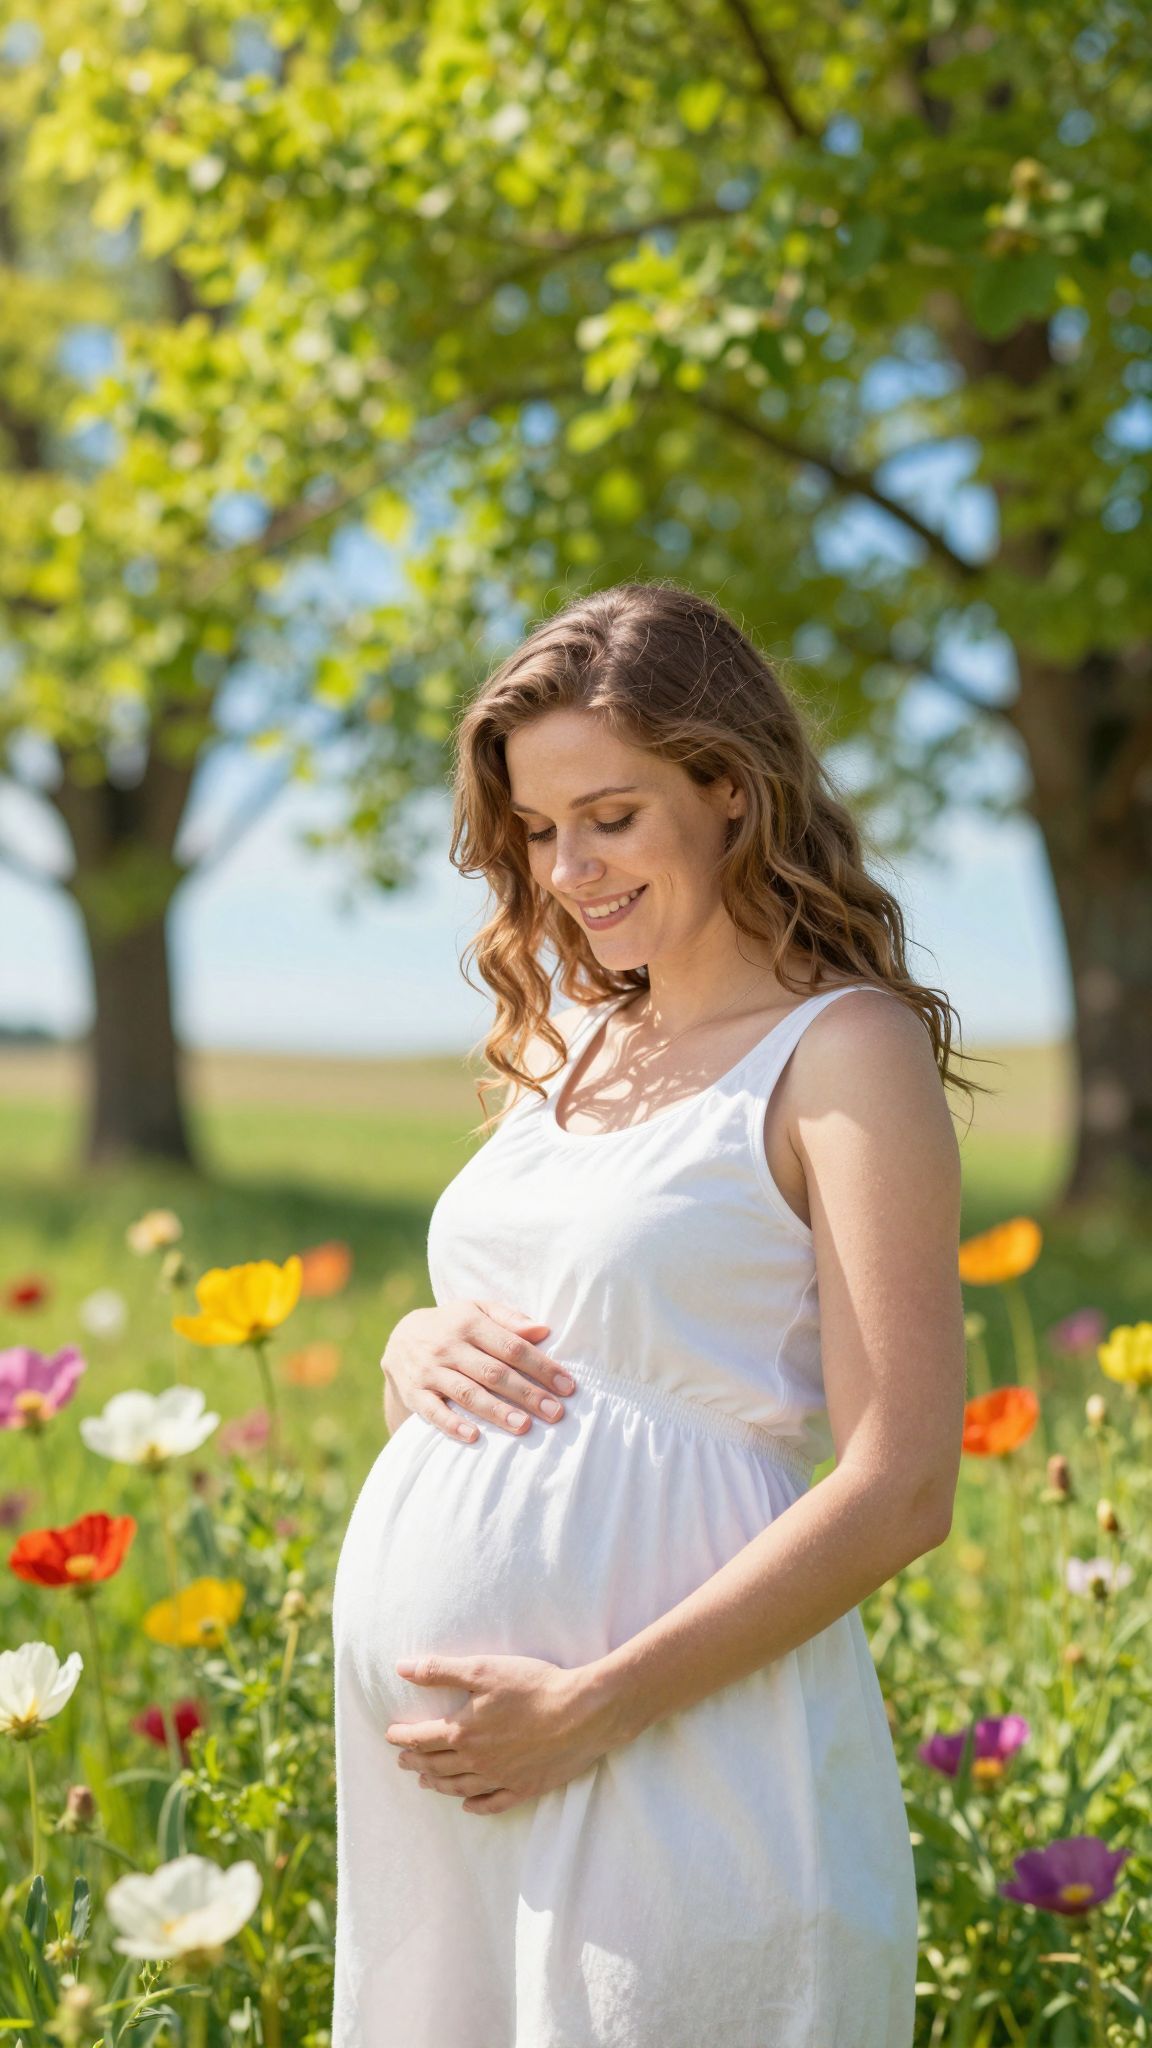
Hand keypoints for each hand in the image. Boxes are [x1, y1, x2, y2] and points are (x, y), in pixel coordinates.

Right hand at [380, 1299, 576, 1442]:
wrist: (400, 1339)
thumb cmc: (454, 1325)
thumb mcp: (478, 1310)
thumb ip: (510, 1318)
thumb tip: (543, 1330)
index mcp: (470, 1323)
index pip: (512, 1347)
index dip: (541, 1367)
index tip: (568, 1386)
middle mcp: (449, 1346)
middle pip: (494, 1372)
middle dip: (527, 1394)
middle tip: (555, 1413)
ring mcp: (430, 1371)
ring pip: (467, 1393)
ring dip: (496, 1411)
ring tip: (524, 1427)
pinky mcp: (414, 1393)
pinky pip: (433, 1411)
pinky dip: (452, 1424)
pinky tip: (474, 1436)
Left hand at [385, 1653, 613, 1814]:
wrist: (581, 1713)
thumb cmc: (533, 1686)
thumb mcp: (483, 1669)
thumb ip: (439, 1671)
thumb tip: (401, 1668)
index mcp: (462, 1730)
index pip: (421, 1738)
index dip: (402, 1737)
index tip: (391, 1736)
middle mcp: (476, 1760)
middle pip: (436, 1765)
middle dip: (416, 1762)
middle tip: (403, 1761)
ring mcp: (500, 1777)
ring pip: (459, 1786)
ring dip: (438, 1784)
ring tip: (426, 1783)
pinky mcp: (525, 1788)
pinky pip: (493, 1803)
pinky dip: (476, 1806)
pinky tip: (468, 1806)